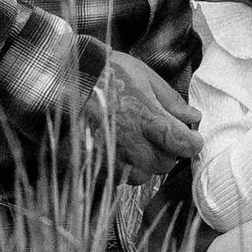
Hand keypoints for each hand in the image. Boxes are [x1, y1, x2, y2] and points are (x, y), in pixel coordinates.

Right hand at [91, 53, 197, 179]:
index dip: (192, 143)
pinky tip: (118, 150)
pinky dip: (123, 168)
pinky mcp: (92, 165)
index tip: (192, 138)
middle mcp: (131, 143)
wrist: (57, 80)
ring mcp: (111, 157)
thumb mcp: (142, 75)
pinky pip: (118, 178)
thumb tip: (193, 117)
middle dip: (168, 152)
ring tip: (136, 142)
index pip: (183, 144)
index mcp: (147, 118)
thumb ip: (170, 100)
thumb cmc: (102, 72)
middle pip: (165, 163)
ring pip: (143, 176)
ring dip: (145, 163)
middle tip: (159, 136)